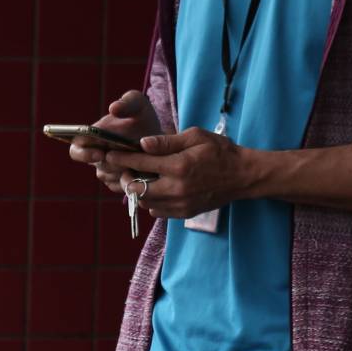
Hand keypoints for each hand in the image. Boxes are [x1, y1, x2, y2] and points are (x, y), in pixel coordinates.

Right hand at [68, 91, 161, 196]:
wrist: (159, 137)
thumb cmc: (141, 117)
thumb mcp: (138, 105)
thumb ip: (127, 103)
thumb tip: (114, 108)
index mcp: (90, 139)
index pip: (76, 150)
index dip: (84, 154)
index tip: (99, 153)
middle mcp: (97, 157)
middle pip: (99, 167)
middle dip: (112, 164)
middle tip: (125, 160)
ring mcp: (109, 173)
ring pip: (112, 178)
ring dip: (124, 171)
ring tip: (138, 163)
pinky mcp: (122, 184)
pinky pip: (123, 187)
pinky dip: (133, 180)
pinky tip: (144, 171)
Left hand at [101, 127, 251, 219]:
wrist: (242, 176)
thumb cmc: (220, 151)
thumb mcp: (195, 137)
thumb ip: (167, 142)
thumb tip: (142, 143)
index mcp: (179, 166)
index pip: (141, 163)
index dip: (121, 158)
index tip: (108, 155)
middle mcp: (177, 188)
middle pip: (136, 189)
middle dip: (125, 178)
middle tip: (123, 169)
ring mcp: (181, 204)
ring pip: (145, 202)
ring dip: (138, 190)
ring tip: (139, 177)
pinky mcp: (184, 213)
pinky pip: (157, 211)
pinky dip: (151, 201)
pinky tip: (156, 188)